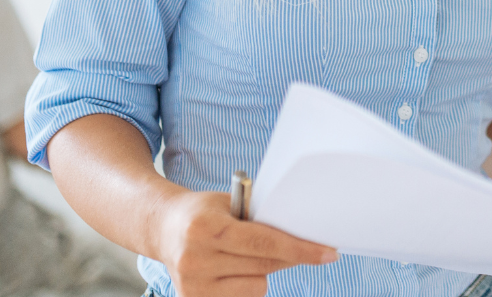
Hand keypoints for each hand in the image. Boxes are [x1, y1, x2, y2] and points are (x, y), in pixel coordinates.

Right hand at [153, 190, 337, 296]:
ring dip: (262, 270)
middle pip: (264, 264)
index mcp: (206, 228)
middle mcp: (196, 259)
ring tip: (243, 253)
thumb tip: (301, 235)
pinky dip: (248, 283)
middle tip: (309, 249)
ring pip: (257, 285)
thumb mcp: (228, 203)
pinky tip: (233, 268)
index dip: (300, 249)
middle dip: (290, 256)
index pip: (263, 241)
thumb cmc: (204, 212)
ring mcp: (193, 284)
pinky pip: (243, 296)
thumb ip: (259, 218)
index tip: (328, 253)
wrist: (163, 228)